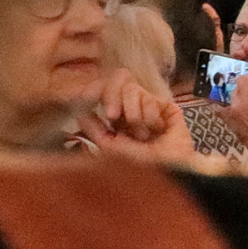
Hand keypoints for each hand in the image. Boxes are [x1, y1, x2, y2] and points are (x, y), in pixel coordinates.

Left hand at [78, 69, 195, 164]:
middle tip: (113, 116)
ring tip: (143, 134)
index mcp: (115, 117)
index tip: (86, 95)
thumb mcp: (108, 146)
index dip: (94, 88)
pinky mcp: (166, 106)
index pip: (103, 90)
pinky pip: (150, 98)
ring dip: (134, 115)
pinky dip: (150, 117)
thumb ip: (93, 126)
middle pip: (117, 80)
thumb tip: (80, 108)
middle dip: (111, 97)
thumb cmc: (138, 164)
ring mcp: (150, 105)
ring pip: (132, 88)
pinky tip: (158, 130)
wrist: (167, 168)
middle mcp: (132, 108)